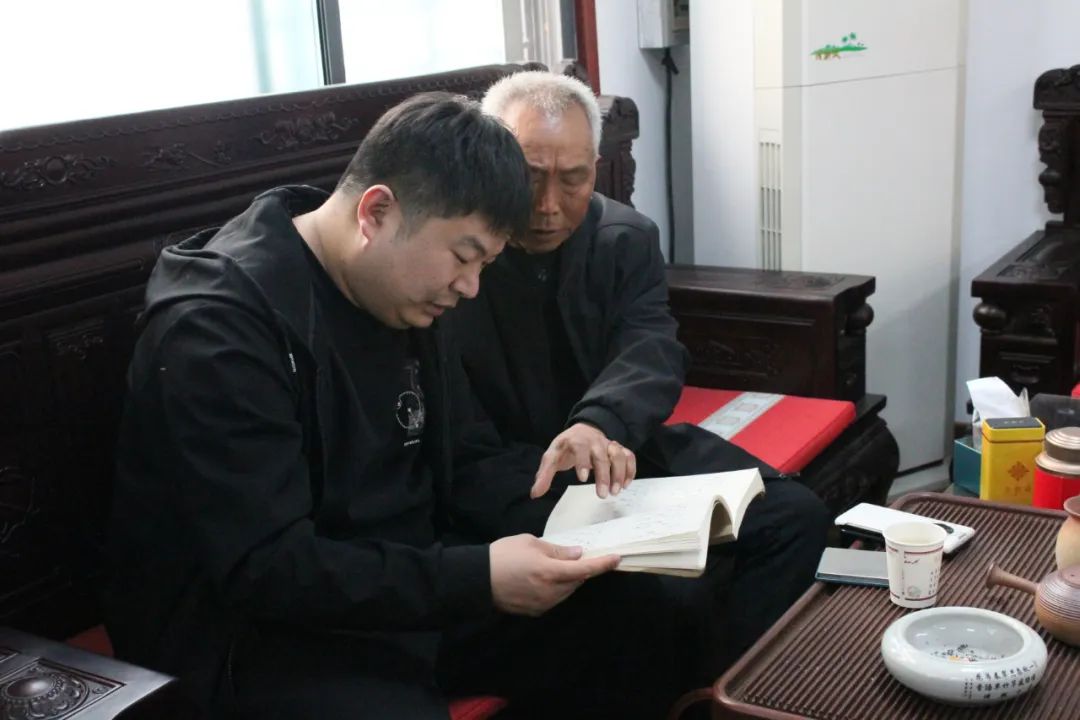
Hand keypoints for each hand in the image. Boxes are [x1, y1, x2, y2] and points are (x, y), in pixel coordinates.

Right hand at [489, 534, 619, 615]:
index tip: (616, 558)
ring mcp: (543, 604)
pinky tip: (545, 577)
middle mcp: (551, 592)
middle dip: (582, 569)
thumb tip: (577, 554)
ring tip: (558, 565)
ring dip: (569, 579)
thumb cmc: (503, 555)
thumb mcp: (531, 543)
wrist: (478, 579)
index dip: (603, 564)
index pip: (585, 570)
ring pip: (567, 591)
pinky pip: (555, 598)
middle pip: (578, 581)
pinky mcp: (536, 611)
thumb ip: (557, 550)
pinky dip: (557, 587)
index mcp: (551, 572)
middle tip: (579, 556)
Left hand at [531, 423, 636, 498]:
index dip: (583, 462)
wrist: (581, 431)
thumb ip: (544, 475)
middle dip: (604, 475)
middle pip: (602, 455)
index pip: (580, 447)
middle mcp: (594, 440)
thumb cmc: (565, 447)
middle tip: (603, 495)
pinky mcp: (617, 449)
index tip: (583, 479)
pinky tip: (626, 484)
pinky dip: (630, 469)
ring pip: (618, 455)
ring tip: (616, 491)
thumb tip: (535, 494)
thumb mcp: (551, 458)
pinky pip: (628, 456)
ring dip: (620, 473)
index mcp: (575, 440)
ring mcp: (607, 444)